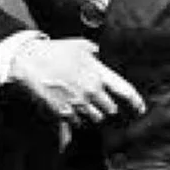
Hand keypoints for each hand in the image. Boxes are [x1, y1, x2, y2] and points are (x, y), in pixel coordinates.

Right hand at [11, 37, 145, 126]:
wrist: (29, 62)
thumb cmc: (54, 51)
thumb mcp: (80, 45)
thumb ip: (95, 53)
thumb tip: (101, 56)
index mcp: (98, 73)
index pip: (125, 90)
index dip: (136, 102)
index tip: (140, 109)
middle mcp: (91, 91)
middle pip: (111, 109)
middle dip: (107, 106)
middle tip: (98, 100)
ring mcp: (77, 103)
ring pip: (95, 118)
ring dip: (93, 114)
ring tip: (83, 103)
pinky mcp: (63, 113)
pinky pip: (77, 124)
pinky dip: (77, 121)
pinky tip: (72, 112)